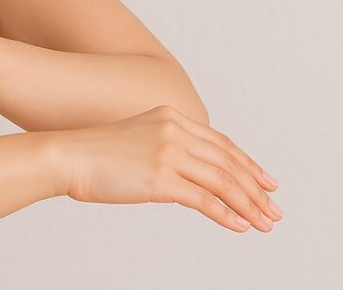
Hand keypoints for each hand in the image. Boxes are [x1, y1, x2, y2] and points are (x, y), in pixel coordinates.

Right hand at [61, 105, 283, 232]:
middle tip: (274, 209)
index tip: (267, 182)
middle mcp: (175, 130)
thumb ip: (165, 147)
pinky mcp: (160, 177)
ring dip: (248, 204)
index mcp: (171, 117)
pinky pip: (204, 199)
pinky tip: (240, 226)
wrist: (68, 156)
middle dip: (256, 189)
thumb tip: (188, 176)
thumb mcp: (137, 138)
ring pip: (223, 182)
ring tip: (264, 223)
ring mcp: (168, 152)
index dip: (248, 164)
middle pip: (228, 163)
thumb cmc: (95, 153)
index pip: (221, 143)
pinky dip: (226, 214)